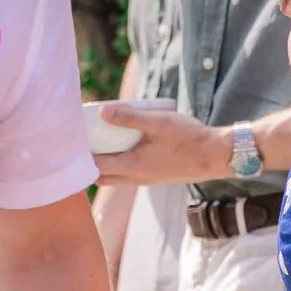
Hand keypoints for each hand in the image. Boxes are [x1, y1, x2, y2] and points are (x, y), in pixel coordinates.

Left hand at [91, 103, 228, 185]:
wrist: (217, 156)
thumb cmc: (189, 138)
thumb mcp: (158, 122)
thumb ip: (130, 117)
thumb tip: (102, 111)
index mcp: (134, 166)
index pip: (96, 168)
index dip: (82, 157)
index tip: (74, 142)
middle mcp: (137, 178)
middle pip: (102, 177)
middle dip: (89, 163)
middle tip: (82, 143)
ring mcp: (146, 180)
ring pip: (115, 177)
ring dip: (104, 163)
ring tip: (100, 141)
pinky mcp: (156, 176)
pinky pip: (129, 174)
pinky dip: (119, 163)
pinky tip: (124, 145)